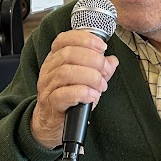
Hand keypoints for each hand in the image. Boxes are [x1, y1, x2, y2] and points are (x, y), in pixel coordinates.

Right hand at [30, 30, 119, 149]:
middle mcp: (49, 69)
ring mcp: (48, 86)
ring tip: (101, 86)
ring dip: (90, 77)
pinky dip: (82, 93)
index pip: (64, 39)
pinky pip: (64, 94)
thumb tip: (112, 61)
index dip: (85, 39)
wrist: (51, 122)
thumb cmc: (68, 98)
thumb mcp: (84, 80)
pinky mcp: (51, 103)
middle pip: (68, 54)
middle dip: (94, 60)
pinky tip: (92, 96)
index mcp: (55, 58)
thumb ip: (98, 69)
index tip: (102, 47)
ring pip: (66, 72)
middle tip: (106, 71)